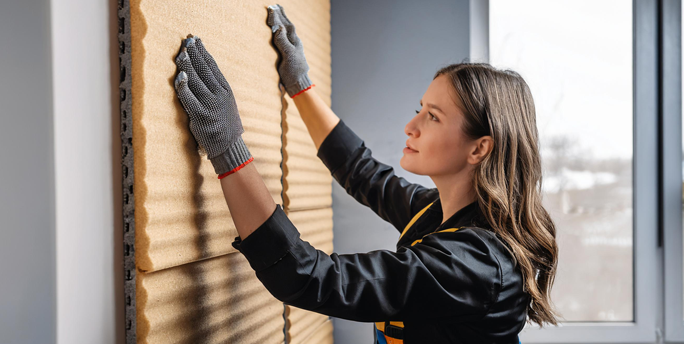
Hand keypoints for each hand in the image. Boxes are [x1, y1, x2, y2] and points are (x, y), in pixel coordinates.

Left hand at [174, 35, 252, 177]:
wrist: (229, 146)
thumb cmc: (225, 124)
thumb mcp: (226, 102)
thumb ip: (216, 88)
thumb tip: (203, 71)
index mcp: (226, 90)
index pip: (213, 66)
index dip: (203, 52)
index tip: (195, 40)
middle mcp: (219, 95)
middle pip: (204, 70)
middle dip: (194, 54)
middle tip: (186, 41)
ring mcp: (210, 105)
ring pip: (196, 81)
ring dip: (187, 66)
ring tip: (181, 54)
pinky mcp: (201, 116)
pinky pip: (189, 99)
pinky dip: (184, 87)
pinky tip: (179, 77)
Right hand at [267, 4, 313, 97]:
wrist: (298, 84)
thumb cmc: (294, 71)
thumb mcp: (288, 55)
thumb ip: (283, 41)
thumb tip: (279, 28)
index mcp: (294, 41)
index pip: (285, 25)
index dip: (278, 17)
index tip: (271, 8)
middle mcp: (293, 43)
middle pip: (287, 25)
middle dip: (281, 16)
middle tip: (275, 7)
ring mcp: (291, 48)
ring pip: (285, 31)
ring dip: (281, 22)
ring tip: (277, 15)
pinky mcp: (288, 54)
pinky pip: (283, 38)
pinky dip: (279, 32)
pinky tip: (279, 32)